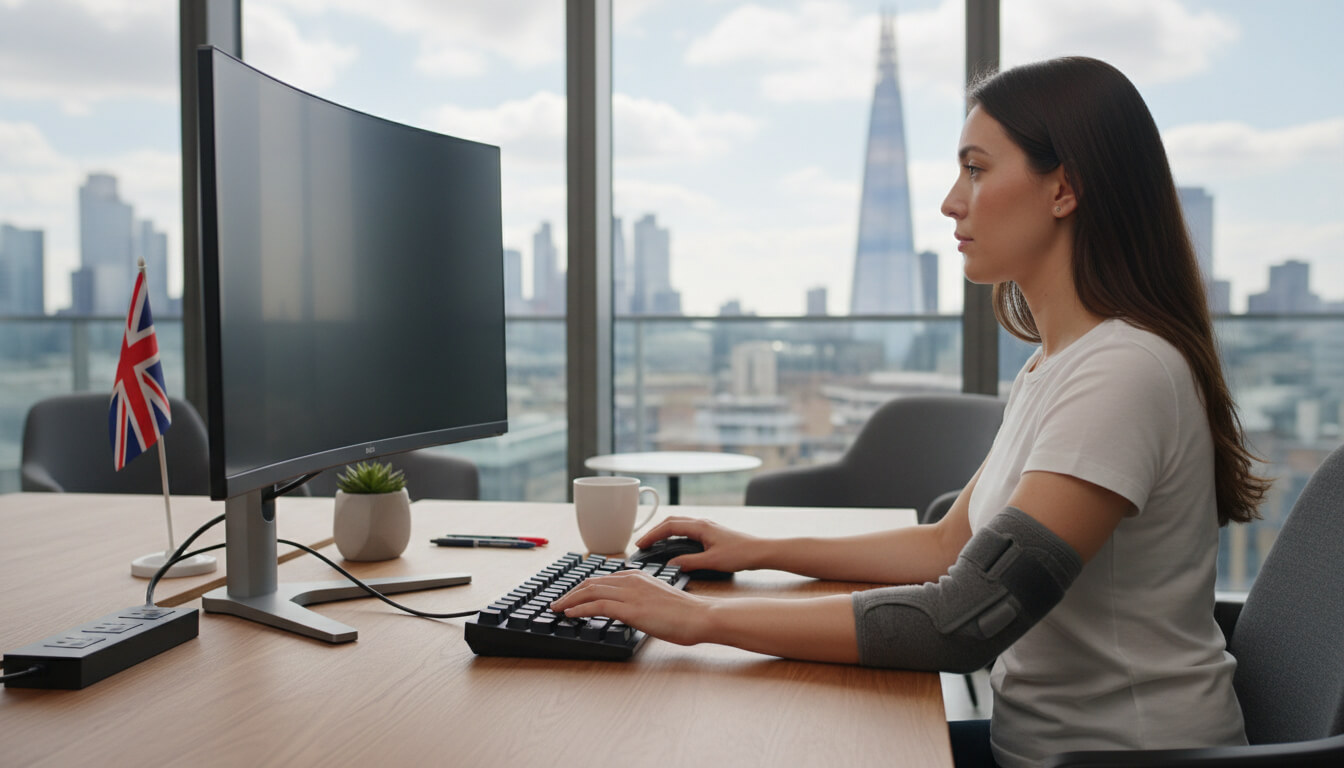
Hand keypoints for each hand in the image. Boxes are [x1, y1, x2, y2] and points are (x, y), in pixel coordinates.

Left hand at [549, 570, 712, 645]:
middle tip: (557, 602)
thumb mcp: (657, 599)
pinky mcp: (630, 608)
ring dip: (569, 601)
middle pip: (591, 583)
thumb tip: (627, 610)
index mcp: (637, 576)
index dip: (582, 588)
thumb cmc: (684, 613)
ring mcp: (630, 593)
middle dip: (570, 593)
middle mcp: (631, 580)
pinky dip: (579, 609)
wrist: (699, 616)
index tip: (571, 596)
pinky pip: (596, 606)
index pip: (602, 580)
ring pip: (590, 592)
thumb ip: (640, 600)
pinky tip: (570, 614)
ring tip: (556, 609)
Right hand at [635, 516, 766, 573]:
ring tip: (653, 543)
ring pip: (679, 524)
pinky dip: (675, 534)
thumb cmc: (741, 554)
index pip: (669, 527)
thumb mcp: (712, 562)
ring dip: (664, 532)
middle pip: (671, 522)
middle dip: (655, 531)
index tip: (641, 544)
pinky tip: (673, 545)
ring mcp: (707, 527)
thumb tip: (672, 565)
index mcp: (700, 527)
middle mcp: (702, 523)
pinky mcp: (711, 533)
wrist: (761, 551)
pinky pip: (687, 529)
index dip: (653, 534)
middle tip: (642, 544)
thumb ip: (690, 563)